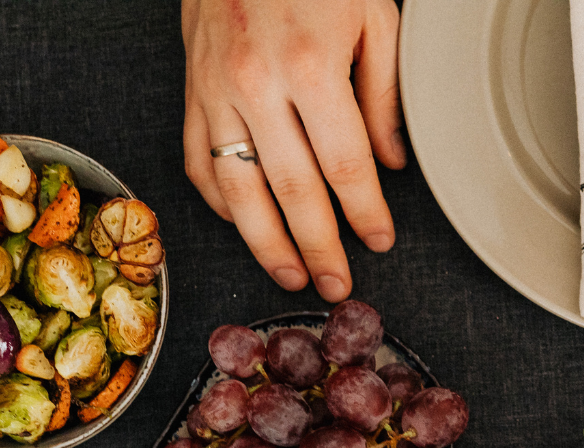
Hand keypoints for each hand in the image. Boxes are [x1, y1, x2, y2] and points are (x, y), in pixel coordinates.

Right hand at [181, 0, 405, 300]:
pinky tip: (246, 226)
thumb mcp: (374, 17)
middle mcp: (258, 85)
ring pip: (240, 190)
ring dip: (267, 244)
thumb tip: (392, 165)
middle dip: (319, 248)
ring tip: (290, 276)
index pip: (345, 166)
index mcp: (313, 68)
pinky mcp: (191, 90)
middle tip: (338, 285)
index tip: (380, 242)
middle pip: (293, 192)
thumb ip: (385, 95)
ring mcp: (216, 90)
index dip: (365, 213)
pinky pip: (200, 162)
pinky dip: (221, 203)